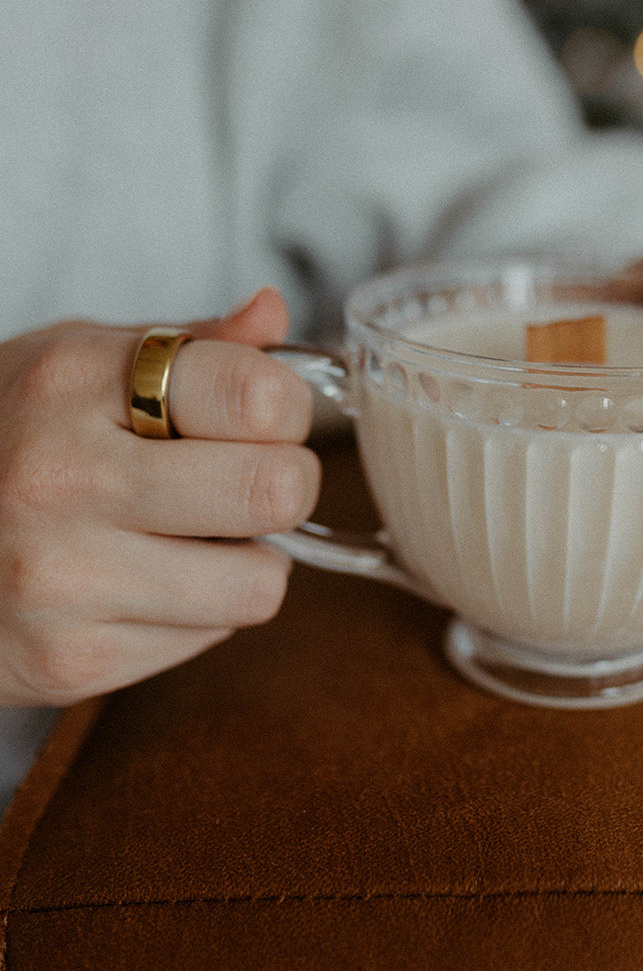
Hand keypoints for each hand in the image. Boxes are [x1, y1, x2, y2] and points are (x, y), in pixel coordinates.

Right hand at [0, 288, 318, 705]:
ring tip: (194, 536)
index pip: (255, 395)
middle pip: (272, 491)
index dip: (288, 406)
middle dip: (287, 484)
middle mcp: (63, 477)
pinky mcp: (72, 659)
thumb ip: (191, 342)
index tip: (266, 415)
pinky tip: (144, 580)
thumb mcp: (80, 363)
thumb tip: (273, 310)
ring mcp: (64, 577)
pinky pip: (211, 636)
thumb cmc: (13, 437)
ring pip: (259, 582)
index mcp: (74, 382)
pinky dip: (199, 610)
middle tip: (251, 478)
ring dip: (249, 560)